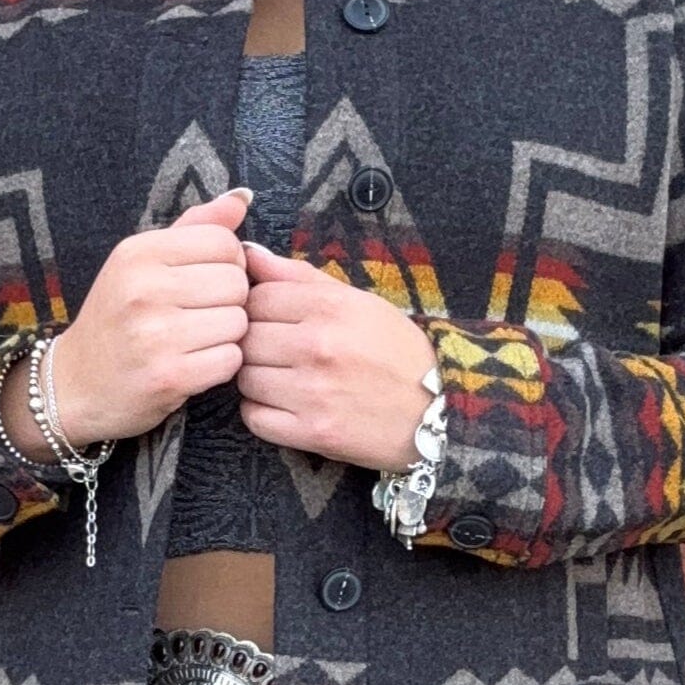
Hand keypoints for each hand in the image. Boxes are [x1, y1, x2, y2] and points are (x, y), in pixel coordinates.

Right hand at [31, 189, 254, 447]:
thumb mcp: (141, 262)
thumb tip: (243, 197)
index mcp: (137, 253)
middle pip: (236, 283)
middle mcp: (143, 289)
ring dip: (227, 334)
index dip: (229, 262)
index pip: (223, 242)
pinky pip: (231, 359)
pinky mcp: (169, 376)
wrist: (75, 385)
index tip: (207, 279)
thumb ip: (193, 228)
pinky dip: (221, 364)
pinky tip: (195, 363)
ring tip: (196, 339)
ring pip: (238, 322)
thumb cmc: (116, 318)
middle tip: (201, 314)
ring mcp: (155, 335)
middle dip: (230, 301)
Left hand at [234, 239, 441, 469]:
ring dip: (257, 379)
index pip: (257, 296)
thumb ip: (299, 276)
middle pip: (246, 337)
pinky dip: (261, 413)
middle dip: (256, 344)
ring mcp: (314, 392)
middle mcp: (319, 346)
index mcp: (331, 307)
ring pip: (245, 378)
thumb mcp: (359, 301)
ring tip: (284, 379)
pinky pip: (254, 418)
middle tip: (278, 353)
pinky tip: (284, 406)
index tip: (276, 320)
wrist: (439, 410)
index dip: (259, 308)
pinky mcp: (313, 432)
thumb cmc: (397, 352)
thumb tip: (246, 251)